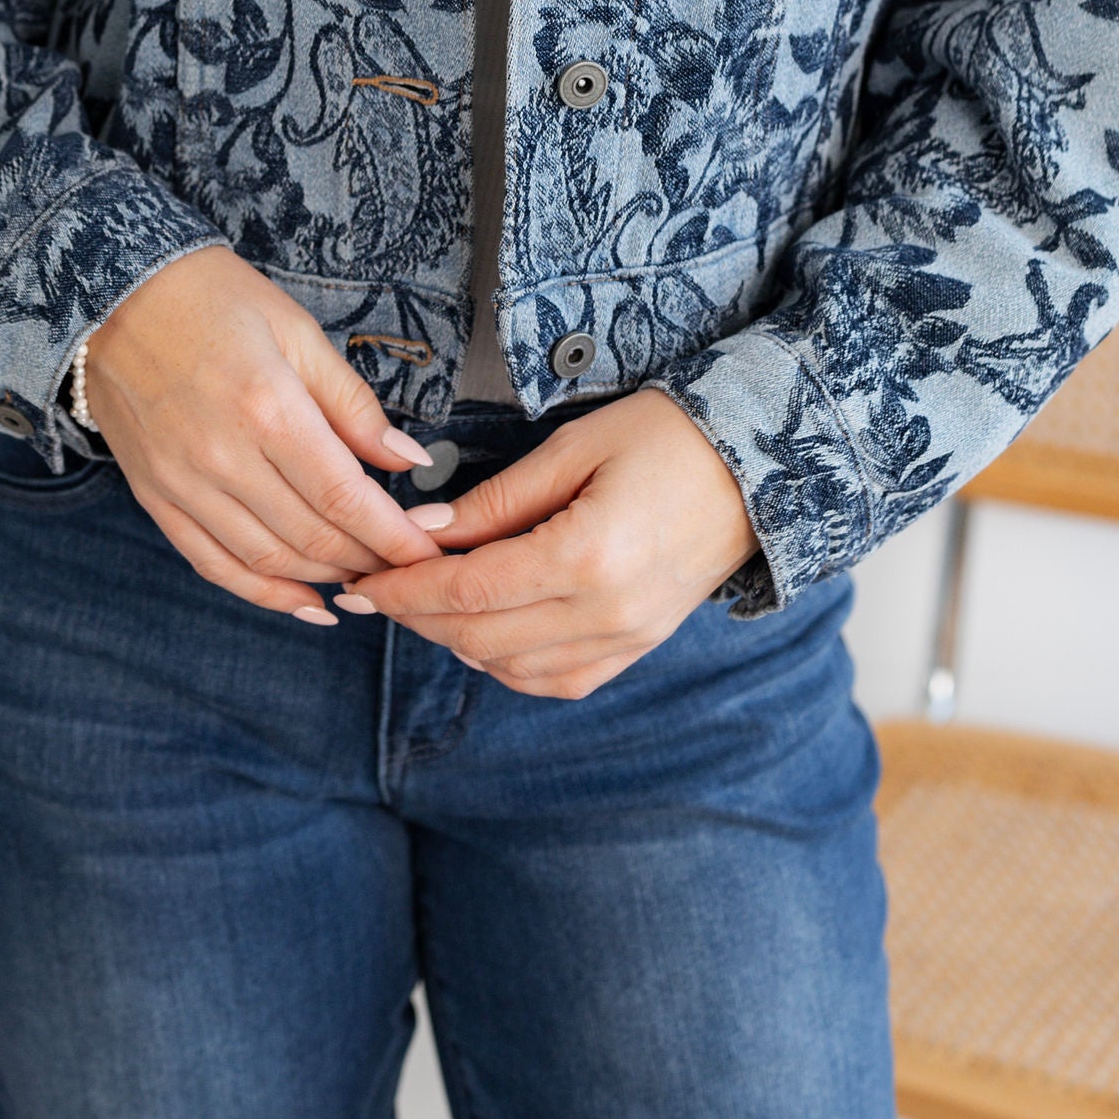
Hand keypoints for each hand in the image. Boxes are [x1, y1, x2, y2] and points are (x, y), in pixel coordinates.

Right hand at [82, 248, 451, 622]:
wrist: (110, 292)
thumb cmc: (213, 299)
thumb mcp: (296, 332)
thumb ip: (352, 404)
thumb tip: (409, 460)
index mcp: (267, 406)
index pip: (344, 496)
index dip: (394, 536)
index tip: (429, 553)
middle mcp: (222, 456)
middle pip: (312, 536)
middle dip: (371, 560)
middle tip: (407, 567)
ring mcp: (182, 483)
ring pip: (268, 559)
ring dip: (325, 579)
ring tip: (366, 578)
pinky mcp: (155, 497)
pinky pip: (214, 564)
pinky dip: (264, 593)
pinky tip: (306, 603)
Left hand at [333, 388, 757, 697]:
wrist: (758, 466)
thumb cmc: (667, 438)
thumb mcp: (574, 447)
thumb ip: (496, 499)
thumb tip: (422, 531)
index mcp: (588, 558)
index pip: (467, 590)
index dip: (403, 588)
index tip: (359, 578)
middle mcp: (606, 615)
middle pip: (477, 637)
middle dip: (414, 615)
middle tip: (373, 587)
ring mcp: (626, 641)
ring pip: (508, 669)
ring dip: (454, 640)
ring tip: (422, 600)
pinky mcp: (636, 649)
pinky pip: (553, 681)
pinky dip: (504, 663)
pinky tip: (482, 628)